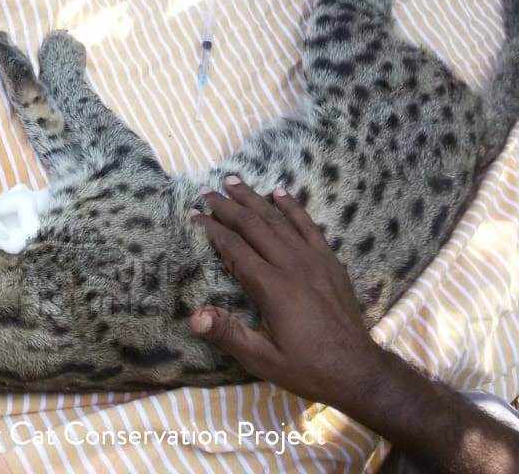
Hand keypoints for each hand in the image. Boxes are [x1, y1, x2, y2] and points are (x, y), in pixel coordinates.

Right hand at [189, 177, 383, 409]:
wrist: (357, 370)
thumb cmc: (306, 367)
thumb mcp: (262, 360)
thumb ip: (228, 334)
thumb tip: (194, 316)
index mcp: (272, 287)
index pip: (235, 248)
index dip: (213, 229)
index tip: (194, 215)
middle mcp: (291, 265)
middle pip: (253, 226)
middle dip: (228, 207)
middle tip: (207, 193)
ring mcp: (313, 259)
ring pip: (278, 219)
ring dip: (254, 199)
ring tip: (234, 182)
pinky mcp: (329, 260)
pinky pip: (308, 225)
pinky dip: (292, 206)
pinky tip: (279, 192)